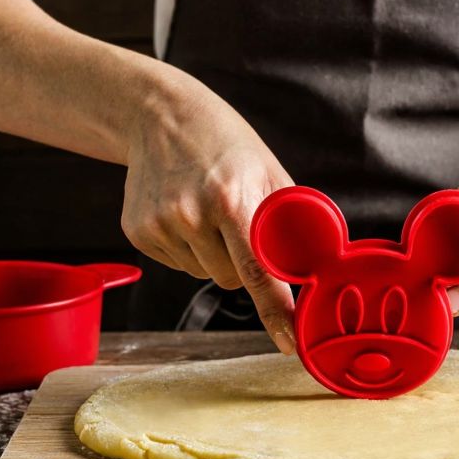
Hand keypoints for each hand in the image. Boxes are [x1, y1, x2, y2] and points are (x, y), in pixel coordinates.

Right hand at [121, 71, 296, 352]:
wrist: (160, 115)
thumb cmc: (227, 145)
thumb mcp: (270, 171)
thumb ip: (292, 221)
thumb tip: (321, 265)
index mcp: (231, 200)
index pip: (257, 271)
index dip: (276, 311)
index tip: (289, 343)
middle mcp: (190, 215)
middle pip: (230, 280)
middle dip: (240, 262)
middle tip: (234, 220)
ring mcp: (159, 226)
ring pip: (204, 274)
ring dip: (212, 254)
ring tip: (206, 209)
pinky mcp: (137, 232)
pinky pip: (177, 264)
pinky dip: (186, 248)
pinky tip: (183, 213)